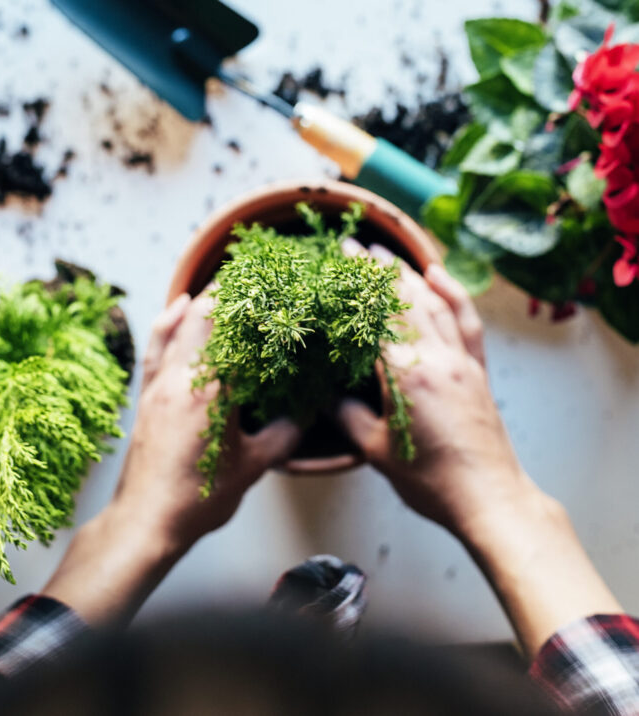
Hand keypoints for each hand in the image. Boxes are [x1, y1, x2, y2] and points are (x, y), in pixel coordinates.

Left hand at [42, 292, 299, 624]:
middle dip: (226, 292)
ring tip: (220, 284)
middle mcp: (179, 379)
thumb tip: (305, 411)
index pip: (230, 329)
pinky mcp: (145, 397)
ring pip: (176, 327)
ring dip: (198, 302)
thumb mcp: (253, 467)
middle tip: (251, 277)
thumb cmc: (198, 499)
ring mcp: (157, 386)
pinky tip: (175, 309)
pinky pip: (156, 348)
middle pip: (200, 316)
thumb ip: (284, 434)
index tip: (268, 283)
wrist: (145, 523)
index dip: (248, 300)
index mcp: (210, 391)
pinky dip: (167, 323)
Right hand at [338, 242, 529, 536]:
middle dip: (381, 270)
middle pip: (406, 302)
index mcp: (407, 376)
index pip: (377, 319)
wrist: (488, 497)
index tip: (342, 259)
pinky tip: (440, 276)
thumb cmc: (429, 480)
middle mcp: (437, 359)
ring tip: (391, 254)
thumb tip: (326, 394)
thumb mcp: (375, 451)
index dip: (357, 288)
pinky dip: (454, 295)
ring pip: (435, 305)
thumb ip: (347, 416)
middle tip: (360, 246)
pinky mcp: (477, 371)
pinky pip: (466, 323)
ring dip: (411, 275)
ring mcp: (461, 362)